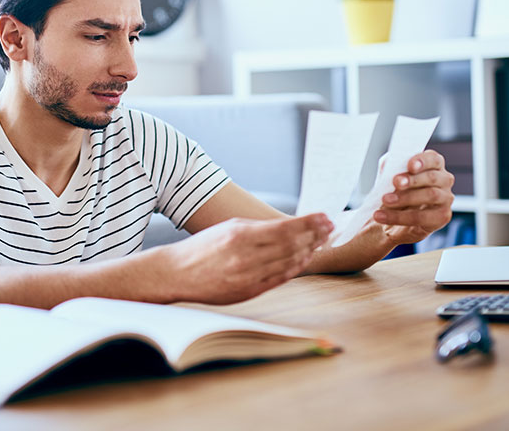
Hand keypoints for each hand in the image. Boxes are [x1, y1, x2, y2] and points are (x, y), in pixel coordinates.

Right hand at [164, 214, 332, 304]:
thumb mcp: (230, 227)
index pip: (286, 228)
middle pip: (292, 245)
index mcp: (241, 235)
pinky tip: (306, 257)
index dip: (309, 222)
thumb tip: (291, 227)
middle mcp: (247, 257)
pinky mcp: (249, 292)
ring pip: (289, 262)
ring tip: (322, 240)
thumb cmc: (204, 247)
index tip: (324, 216)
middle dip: (315, 234)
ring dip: (309, 250)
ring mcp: (248, 276)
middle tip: (330, 227)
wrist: (178, 274)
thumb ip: (259, 227)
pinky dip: (296, 267)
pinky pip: (280, 278)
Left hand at [373, 149, 453, 245]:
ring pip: (430, 196)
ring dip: (405, 198)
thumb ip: (391, 167)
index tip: (410, 165)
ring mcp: (446, 198)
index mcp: (434, 164)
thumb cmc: (397, 189)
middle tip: (395, 182)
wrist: (394, 215)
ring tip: (385, 200)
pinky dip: (400, 217)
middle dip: (412, 180)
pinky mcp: (442, 217)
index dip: (422, 161)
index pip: (433, 158)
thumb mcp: (391, 174)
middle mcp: (444, 180)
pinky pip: (422, 218)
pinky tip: (383, 216)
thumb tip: (390, 166)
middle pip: (432, 177)